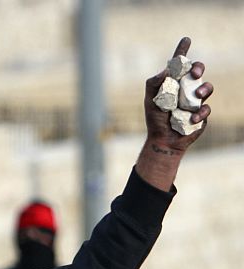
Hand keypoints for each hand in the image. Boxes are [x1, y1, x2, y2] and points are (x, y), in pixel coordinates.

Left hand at [144, 37, 212, 152]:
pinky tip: (191, 119)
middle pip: (197, 71)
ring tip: (197, 96)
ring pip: (207, 87)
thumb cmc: (155, 118)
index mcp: (173, 82)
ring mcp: (195, 100)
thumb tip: (164, 71)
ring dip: (204, 89)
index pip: (179, 64)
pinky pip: (206, 108)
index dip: (182, 51)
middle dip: (198, 68)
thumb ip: (153, 84)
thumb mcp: (150, 100)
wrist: (163, 139)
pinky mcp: (202, 113)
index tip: (186, 39)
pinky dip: (199, 113)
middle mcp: (186, 88)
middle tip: (193, 73)